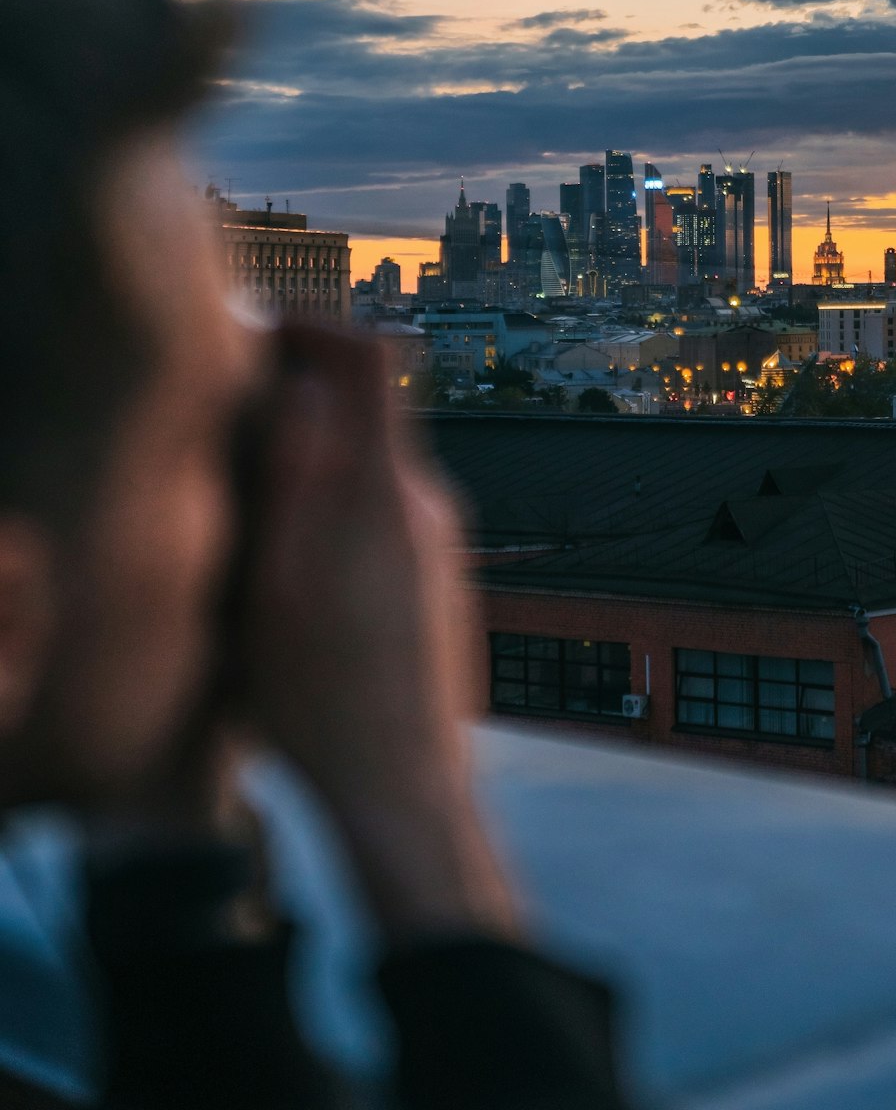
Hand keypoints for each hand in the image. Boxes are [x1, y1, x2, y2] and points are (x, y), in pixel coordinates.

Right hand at [241, 326, 518, 942]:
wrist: (405, 785)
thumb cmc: (322, 695)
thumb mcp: (275, 582)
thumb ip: (291, 473)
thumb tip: (300, 382)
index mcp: (382, 488)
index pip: (371, 354)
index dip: (315, 325)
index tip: (262, 333)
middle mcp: (426, 500)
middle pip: (368, 408)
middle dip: (304, 401)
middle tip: (237, 432)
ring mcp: (442, 540)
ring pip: (374, 465)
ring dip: (320, 466)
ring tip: (263, 521)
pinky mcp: (443, 575)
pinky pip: (387, 513)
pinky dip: (342, 512)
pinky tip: (306, 578)